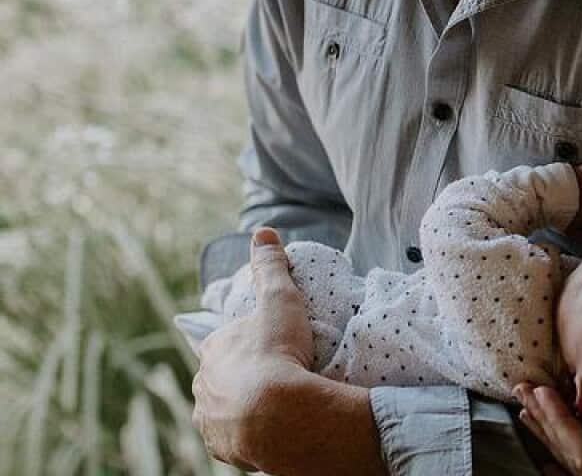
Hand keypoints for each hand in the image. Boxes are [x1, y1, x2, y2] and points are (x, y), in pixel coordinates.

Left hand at [191, 228, 314, 469]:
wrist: (281, 417)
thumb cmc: (278, 354)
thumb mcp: (281, 301)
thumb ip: (271, 267)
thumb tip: (263, 232)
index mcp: (214, 349)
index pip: (226, 342)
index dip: (248, 343)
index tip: (271, 347)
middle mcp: (203, 384)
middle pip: (221, 376)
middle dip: (241, 376)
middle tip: (277, 376)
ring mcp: (210, 418)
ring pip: (223, 408)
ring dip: (241, 406)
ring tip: (275, 406)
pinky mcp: (221, 446)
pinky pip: (232, 438)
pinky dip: (246, 434)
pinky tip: (266, 430)